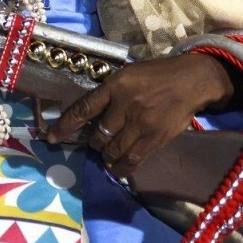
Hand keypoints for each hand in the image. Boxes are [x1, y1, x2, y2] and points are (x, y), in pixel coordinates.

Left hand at [46, 54, 235, 177]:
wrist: (191, 81)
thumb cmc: (156, 75)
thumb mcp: (127, 75)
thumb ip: (109, 94)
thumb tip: (88, 116)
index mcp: (115, 86)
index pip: (83, 109)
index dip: (64, 126)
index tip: (51, 137)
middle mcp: (126, 105)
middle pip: (98, 135)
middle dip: (94, 142)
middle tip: (97, 141)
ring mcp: (142, 124)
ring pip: (113, 150)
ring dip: (106, 154)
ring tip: (108, 152)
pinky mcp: (156, 138)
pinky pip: (132, 160)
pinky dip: (121, 167)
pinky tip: (117, 167)